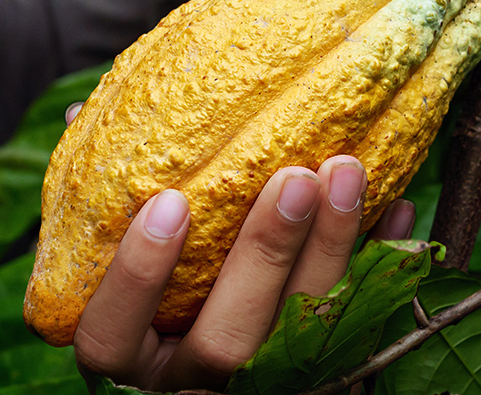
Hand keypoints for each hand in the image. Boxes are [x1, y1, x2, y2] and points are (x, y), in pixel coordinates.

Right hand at [71, 155, 416, 391]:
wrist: (223, 367)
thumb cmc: (155, 288)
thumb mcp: (116, 253)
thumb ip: (101, 200)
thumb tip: (82, 114)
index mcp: (133, 360)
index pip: (109, 340)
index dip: (136, 277)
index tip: (169, 202)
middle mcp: (194, 384)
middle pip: (226, 342)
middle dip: (264, 257)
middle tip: (294, 179)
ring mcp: (262, 386)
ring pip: (301, 337)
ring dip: (331, 251)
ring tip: (347, 171)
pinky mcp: (325, 377)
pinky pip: (362, 328)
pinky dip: (381, 264)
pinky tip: (398, 207)